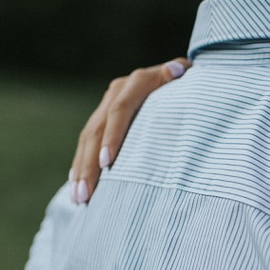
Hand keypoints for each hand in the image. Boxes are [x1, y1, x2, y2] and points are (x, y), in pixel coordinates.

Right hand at [68, 58, 189, 203]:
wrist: (182, 74)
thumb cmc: (193, 84)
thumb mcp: (190, 79)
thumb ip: (180, 78)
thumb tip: (175, 71)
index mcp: (139, 81)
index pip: (121, 110)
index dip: (112, 136)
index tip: (107, 164)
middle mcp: (119, 89)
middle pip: (98, 129)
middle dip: (89, 164)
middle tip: (86, 194)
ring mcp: (108, 103)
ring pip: (87, 138)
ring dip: (81, 169)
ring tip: (79, 198)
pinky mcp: (103, 116)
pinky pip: (86, 142)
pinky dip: (81, 163)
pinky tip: (75, 185)